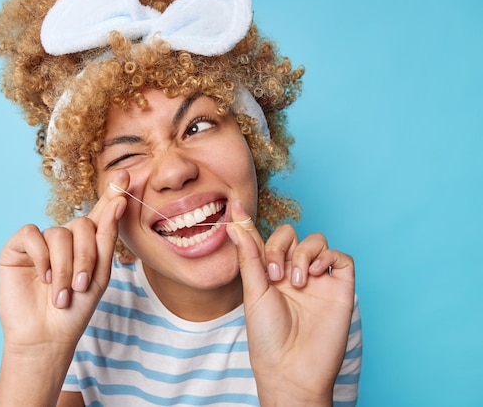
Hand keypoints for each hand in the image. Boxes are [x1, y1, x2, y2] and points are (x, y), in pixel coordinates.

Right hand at [0, 171, 128, 352]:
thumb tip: (118, 202)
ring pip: (59, 233)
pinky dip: (41, 257)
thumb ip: (107, 238)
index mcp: (87, 244)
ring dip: (64, 266)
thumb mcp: (99, 275)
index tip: (126, 176)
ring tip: (62, 294)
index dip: (112, 194)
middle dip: (85, 257)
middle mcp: (64, 238)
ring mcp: (41, 242)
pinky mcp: (18, 247)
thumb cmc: (75, 310)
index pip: (100, 214)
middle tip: (81, 286)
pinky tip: (44, 277)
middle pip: (82, 224)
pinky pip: (32, 234)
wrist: (47, 336)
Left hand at [226, 200, 354, 405]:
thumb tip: (234, 223)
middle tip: (274, 273)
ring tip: (295, 282)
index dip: (251, 224)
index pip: (265, 239)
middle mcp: (293, 273)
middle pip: (292, 234)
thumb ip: (249, 256)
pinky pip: (340, 257)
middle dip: (281, 246)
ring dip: (302, 253)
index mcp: (270, 273)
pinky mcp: (340, 288)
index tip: (234, 205)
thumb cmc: (267, 336)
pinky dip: (326, 257)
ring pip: (316, 240)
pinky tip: (311, 275)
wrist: (291, 369)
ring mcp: (317, 280)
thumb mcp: (253, 291)